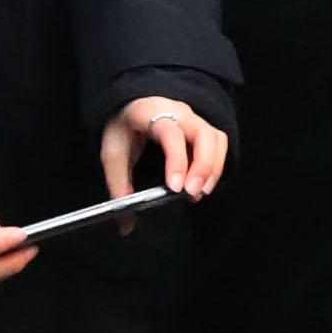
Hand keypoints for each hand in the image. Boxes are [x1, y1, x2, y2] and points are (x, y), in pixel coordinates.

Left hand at [101, 96, 229, 200]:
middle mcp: (177, 111)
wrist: (130, 107)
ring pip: (215, 139)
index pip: (170, 132)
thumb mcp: (112, 154)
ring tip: (199, 193)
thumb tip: (126, 225)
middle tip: (192, 193)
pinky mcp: (203, 127)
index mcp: (150, 112)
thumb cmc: (124, 129)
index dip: (176, 160)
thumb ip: (119, 187)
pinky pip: (219, 143)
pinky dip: (216, 165)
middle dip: (202, 167)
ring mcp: (193, 117)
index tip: (174, 187)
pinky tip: (204, 184)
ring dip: (212, 168)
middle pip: (202, 134)